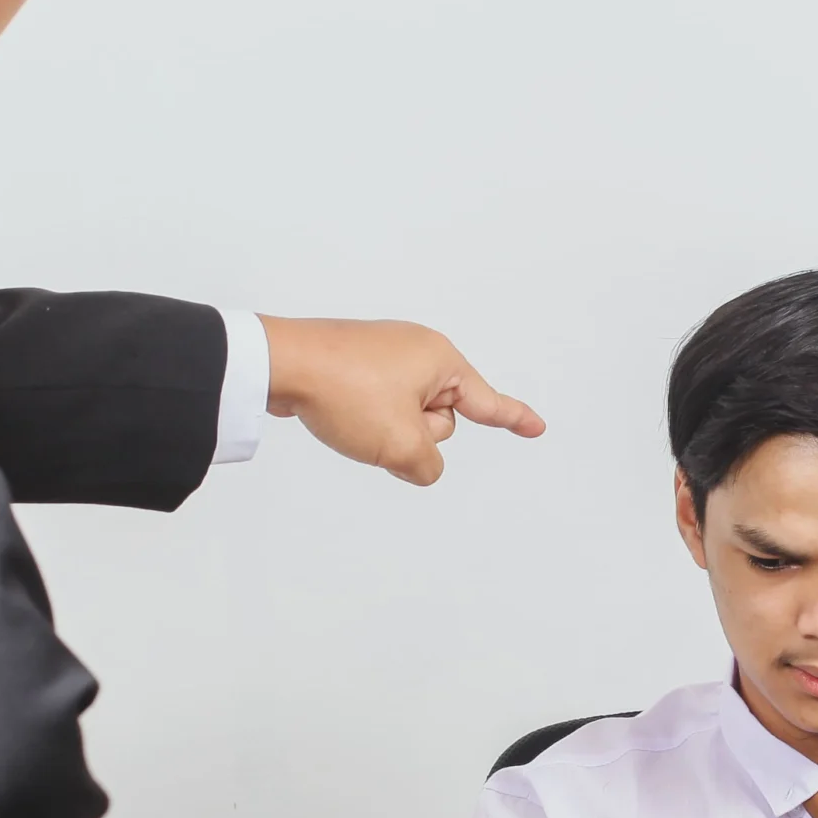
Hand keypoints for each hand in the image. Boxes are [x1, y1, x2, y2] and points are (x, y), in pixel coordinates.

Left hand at [261, 317, 544, 485]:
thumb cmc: (344, 392)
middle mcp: (418, 350)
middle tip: (379, 422)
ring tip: (353, 416)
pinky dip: (364, 419)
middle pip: (440, 419)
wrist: (278, 365)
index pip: (488, 402)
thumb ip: (428, 467)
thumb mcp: (401, 445)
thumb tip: (421, 465)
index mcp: (440, 360)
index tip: (539, 429)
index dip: (516, 420)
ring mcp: (385, 356)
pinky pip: (377, 407)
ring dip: (387, 431)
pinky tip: (340, 412)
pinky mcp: (356, 365)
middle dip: (416, 434)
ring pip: (406, 418)